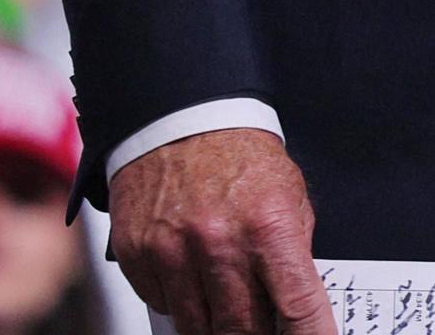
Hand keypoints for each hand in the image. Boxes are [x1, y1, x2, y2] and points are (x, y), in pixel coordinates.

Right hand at [110, 128, 338, 334]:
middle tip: (264, 331)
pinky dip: (182, 305)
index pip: (297, 305)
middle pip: (242, 328)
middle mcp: (219, 243)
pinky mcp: (137, 256)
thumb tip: (296, 304)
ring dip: (217, 330)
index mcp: (269, 227)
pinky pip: (163, 305)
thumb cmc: (240, 158)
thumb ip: (293, 251)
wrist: (180, 121)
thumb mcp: (289, 196)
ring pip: (199, 327)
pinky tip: (193, 282)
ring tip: (229, 316)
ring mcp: (173, 253)